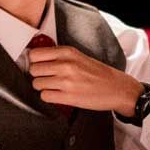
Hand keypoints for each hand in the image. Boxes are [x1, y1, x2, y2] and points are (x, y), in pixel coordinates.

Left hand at [28, 45, 142, 115]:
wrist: (117, 88)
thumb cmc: (98, 73)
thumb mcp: (79, 57)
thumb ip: (59, 56)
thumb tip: (36, 59)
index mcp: (68, 52)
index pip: (35, 54)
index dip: (34, 61)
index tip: (38, 65)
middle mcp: (66, 65)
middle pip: (33, 69)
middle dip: (37, 75)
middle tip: (46, 78)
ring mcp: (66, 81)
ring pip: (37, 84)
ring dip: (42, 87)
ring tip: (54, 87)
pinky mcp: (68, 97)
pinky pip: (45, 96)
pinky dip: (48, 97)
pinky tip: (57, 95)